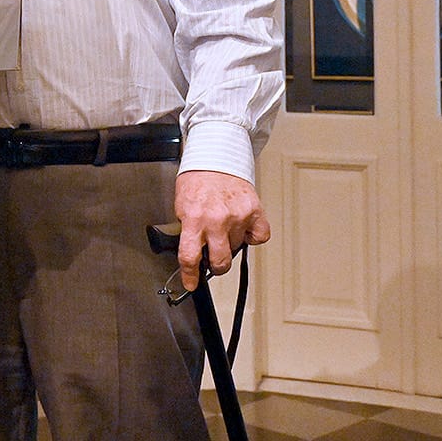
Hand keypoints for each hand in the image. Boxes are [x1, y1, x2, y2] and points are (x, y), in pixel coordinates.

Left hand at [173, 170, 270, 291]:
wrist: (216, 157)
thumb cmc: (197, 180)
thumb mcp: (182, 206)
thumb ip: (188, 230)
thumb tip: (193, 252)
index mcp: (194, 219)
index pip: (190, 256)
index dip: (190, 275)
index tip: (191, 284)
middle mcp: (216, 220)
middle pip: (219, 262)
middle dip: (215, 265)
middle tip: (213, 259)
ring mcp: (238, 216)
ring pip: (237, 249)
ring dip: (231, 244)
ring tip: (224, 226)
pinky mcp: (255, 211)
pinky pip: (259, 237)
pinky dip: (253, 237)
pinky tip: (243, 228)